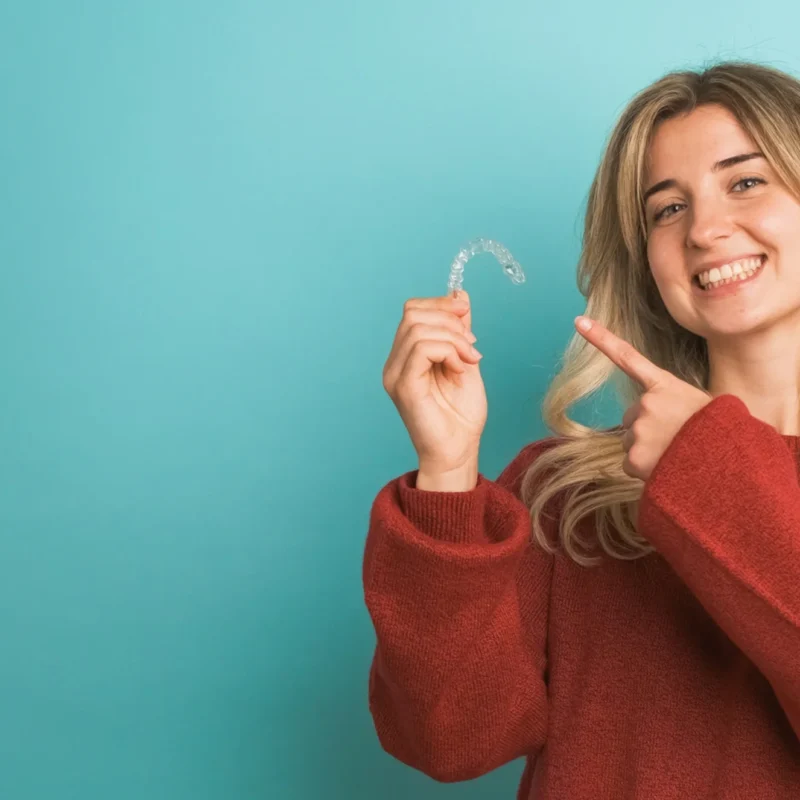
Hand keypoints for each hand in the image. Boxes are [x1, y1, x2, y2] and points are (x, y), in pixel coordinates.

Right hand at [382, 292, 486, 476]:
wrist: (458, 452)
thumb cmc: (460, 415)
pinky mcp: (404, 387)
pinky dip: (449, 351)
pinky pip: (422, 349)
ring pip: (418, 328)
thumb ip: (459, 330)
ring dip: (454, 338)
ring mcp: (396, 375)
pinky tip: (461, 369)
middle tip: (472, 345)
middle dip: (450, 320)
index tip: (467, 319)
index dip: (442, 305)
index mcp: (405, 356)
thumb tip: (459, 295)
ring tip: (470, 359)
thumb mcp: (465, 360)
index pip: (413, 311)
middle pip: (413, 313)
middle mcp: (394, 363)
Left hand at [574, 316, 712, 482]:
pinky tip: (667, 467)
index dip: (600, 338)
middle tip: (676, 437)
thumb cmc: (721, 433)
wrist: (730, 462)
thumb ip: (672, 402)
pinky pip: (631, 463)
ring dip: (648, 449)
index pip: (627, 357)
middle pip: (632, 416)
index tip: (579, 322)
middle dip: (648, 428)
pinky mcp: (634, 458)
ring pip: (632, 441)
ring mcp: (638, 430)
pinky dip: (645, 469)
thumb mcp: (700, 404)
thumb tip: (662, 420)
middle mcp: (646, 404)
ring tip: (676, 453)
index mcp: (664, 386)